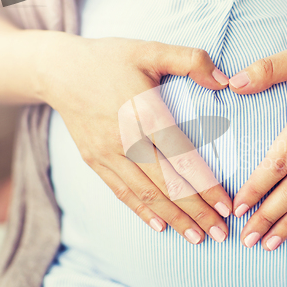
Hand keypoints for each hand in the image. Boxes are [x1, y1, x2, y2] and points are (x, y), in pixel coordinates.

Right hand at [35, 33, 232, 243]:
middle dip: (196, 212)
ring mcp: (108, 154)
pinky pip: (121, 192)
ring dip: (173, 219)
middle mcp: (127, 140)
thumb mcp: (151, 49)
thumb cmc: (111, 58)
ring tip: (197, 238)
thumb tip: (225, 81)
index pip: (183, 158)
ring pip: (146, 195)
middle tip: (221, 232)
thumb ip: (191, 60)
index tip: (227, 205)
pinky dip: (142, 212)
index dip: (206, 185)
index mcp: (146, 113)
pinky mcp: (94, 161)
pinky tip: (160, 227)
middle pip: (167, 184)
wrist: (59, 70)